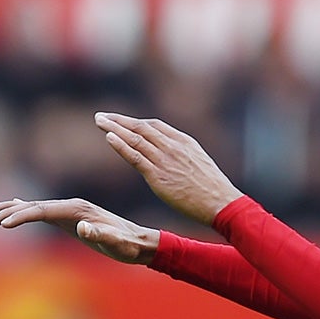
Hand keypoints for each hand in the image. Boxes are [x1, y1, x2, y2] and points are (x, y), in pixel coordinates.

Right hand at [0, 196, 158, 263]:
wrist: (140, 242)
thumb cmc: (129, 246)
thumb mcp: (118, 244)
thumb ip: (102, 235)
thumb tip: (84, 228)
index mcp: (79, 210)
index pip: (43, 211)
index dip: (22, 216)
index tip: (4, 224)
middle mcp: (72, 206)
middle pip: (35, 207)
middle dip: (10, 213)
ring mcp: (71, 211)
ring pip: (36, 208)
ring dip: (13, 210)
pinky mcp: (71, 218)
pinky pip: (43, 212)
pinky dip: (26, 210)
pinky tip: (13, 209)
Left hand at [95, 113, 242, 224]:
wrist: (220, 202)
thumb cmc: (212, 188)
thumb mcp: (198, 163)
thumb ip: (182, 156)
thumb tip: (171, 158)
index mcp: (183, 141)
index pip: (154, 125)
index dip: (134, 122)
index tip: (119, 120)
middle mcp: (172, 146)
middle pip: (141, 127)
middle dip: (119, 120)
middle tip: (101, 116)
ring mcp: (165, 159)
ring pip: (135, 138)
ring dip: (114, 128)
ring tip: (99, 122)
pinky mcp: (158, 175)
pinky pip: (135, 156)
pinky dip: (121, 145)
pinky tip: (108, 137)